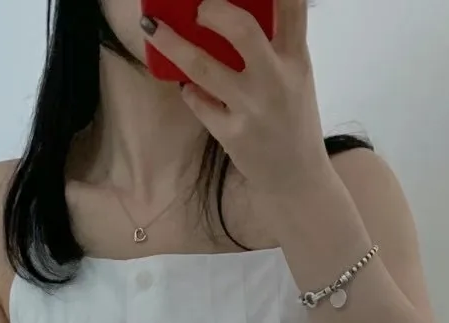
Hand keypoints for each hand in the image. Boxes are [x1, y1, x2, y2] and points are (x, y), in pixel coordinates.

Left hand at [145, 0, 329, 198]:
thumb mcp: (296, 78)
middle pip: (241, 30)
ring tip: (152, 28)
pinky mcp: (232, 134)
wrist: (296, 179)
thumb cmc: (293, 122)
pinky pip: (198, 102)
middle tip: (198, 8)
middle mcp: (275, 80)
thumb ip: (275, 47)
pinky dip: (189, 91)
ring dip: (172, 43)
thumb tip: (231, 17)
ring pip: (203, 67)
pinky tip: (188, 87)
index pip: (292, 8)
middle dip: (212, 10)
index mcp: (296, 59)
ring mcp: (251, 109)